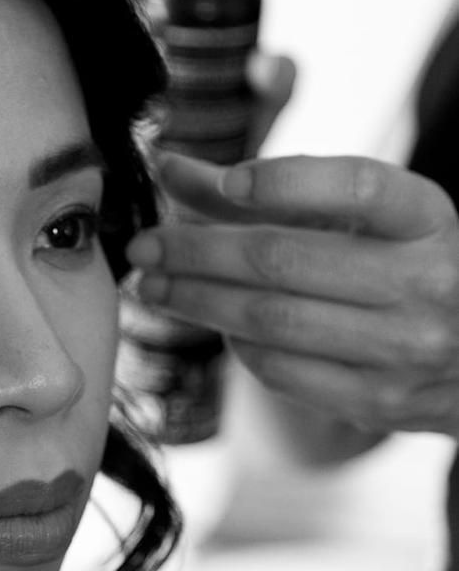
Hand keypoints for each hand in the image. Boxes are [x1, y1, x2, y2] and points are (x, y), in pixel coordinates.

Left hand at [125, 152, 458, 438]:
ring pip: (271, 321)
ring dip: (198, 302)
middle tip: (144, 246)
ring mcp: (404, 349)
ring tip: (155, 287)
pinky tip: (215, 325)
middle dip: (196, 251)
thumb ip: (269, 190)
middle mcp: (425, 281)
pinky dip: (237, 344)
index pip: (356, 186)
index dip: (283, 180)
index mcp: (428, 219)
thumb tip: (168, 169)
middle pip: (284, 260)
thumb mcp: (364, 220)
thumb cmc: (406, 269)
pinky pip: (281, 371)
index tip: (224, 181)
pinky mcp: (379, 401)